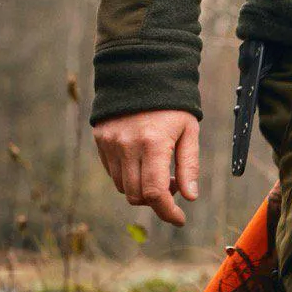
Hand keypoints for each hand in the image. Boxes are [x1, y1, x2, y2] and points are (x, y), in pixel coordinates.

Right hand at [93, 109, 200, 226]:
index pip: (156, 193)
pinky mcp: (101, 141)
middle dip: (157, 201)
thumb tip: (190, 196)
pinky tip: (142, 162)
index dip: (168, 212)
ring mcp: (110, 144)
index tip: (179, 219)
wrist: (141, 72)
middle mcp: (127, 146)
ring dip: (142, 189)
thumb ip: (189, 165)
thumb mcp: (189, 130)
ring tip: (159, 170)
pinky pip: (112, 172)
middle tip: (173, 185)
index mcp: (153, 143)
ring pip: (123, 187)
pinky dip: (128, 176)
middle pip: (137, 195)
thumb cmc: (172, 104)